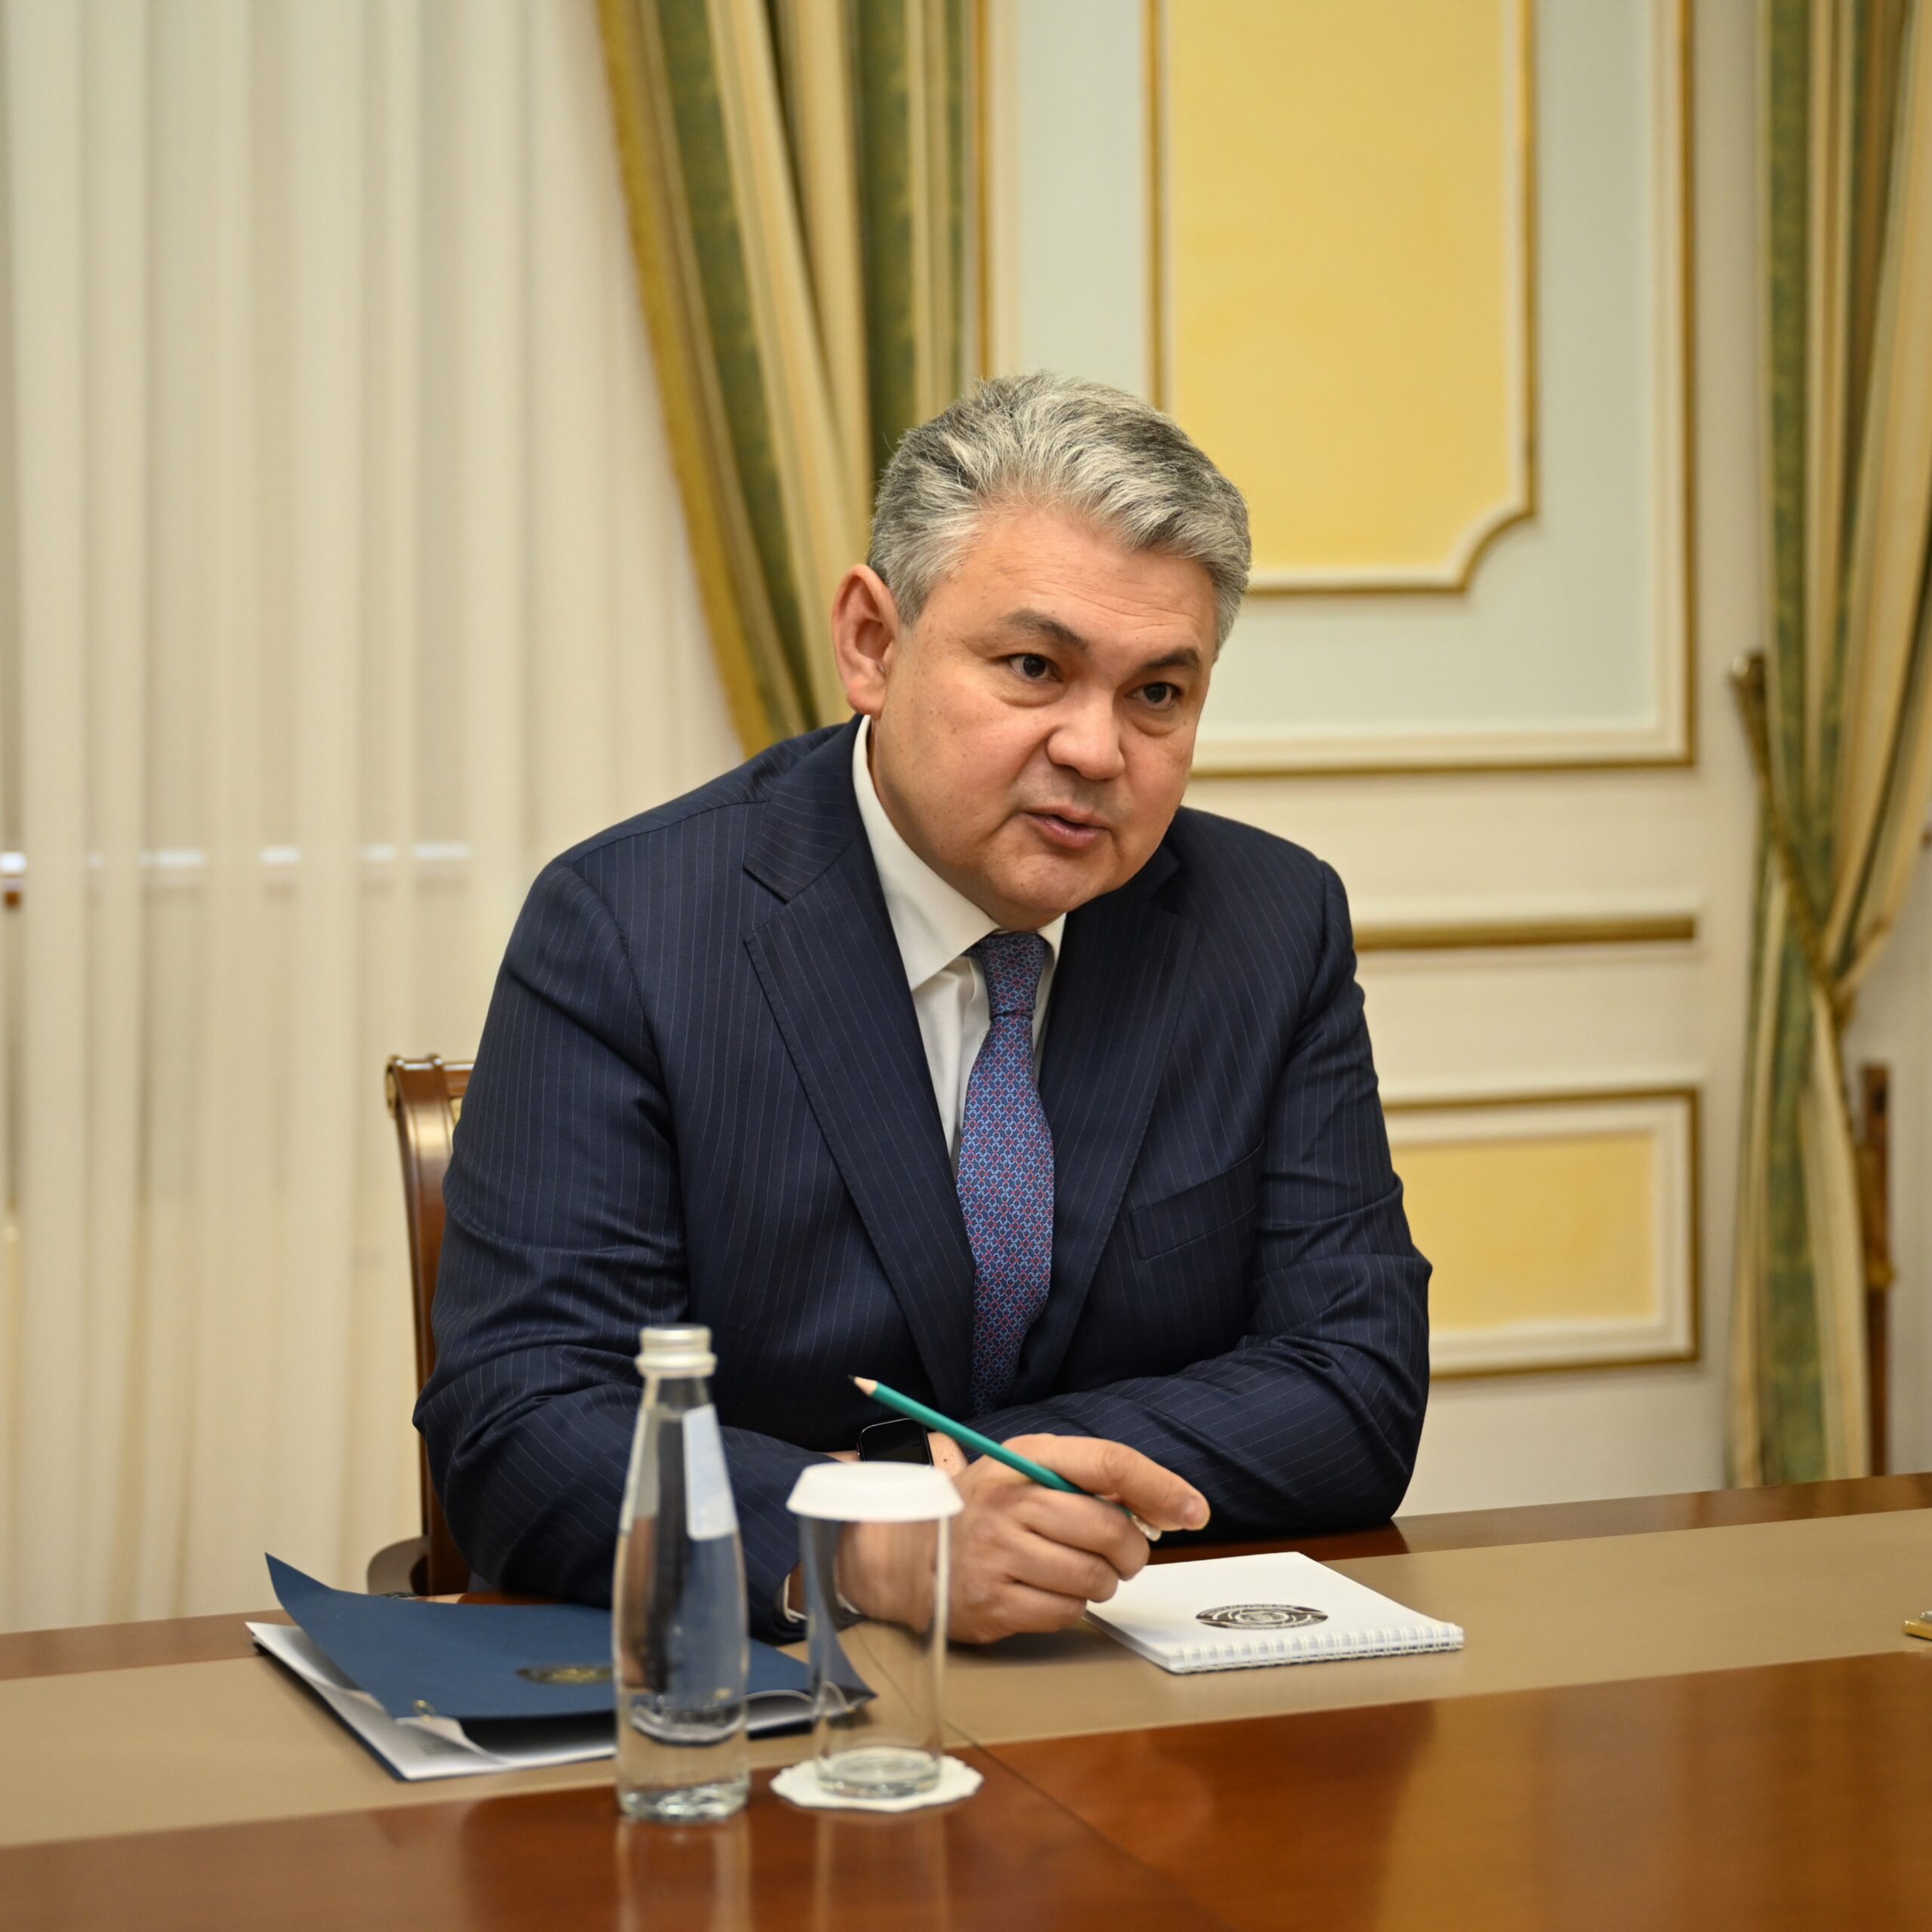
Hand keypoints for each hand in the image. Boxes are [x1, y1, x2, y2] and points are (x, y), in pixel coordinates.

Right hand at [839, 1434, 1207, 1643]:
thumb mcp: (1030, 1473)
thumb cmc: (987, 1511)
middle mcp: (1009, 1501)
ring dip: (1102, 1582)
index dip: (1160, 1487)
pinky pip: (1067, 1614)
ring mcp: (997, 1554)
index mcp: (1024, 1458)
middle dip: (1130, 1550)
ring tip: (1075, 1570)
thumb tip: (1170, 1506)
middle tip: (1120, 1554)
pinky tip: (1047, 1591)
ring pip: (1094, 1578)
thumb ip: (1092, 1481)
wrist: (909, 1553)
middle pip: (1108, 1529)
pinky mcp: (993, 1604)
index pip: (1108, 1462)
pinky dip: (1071, 1607)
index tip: (1194, 1511)